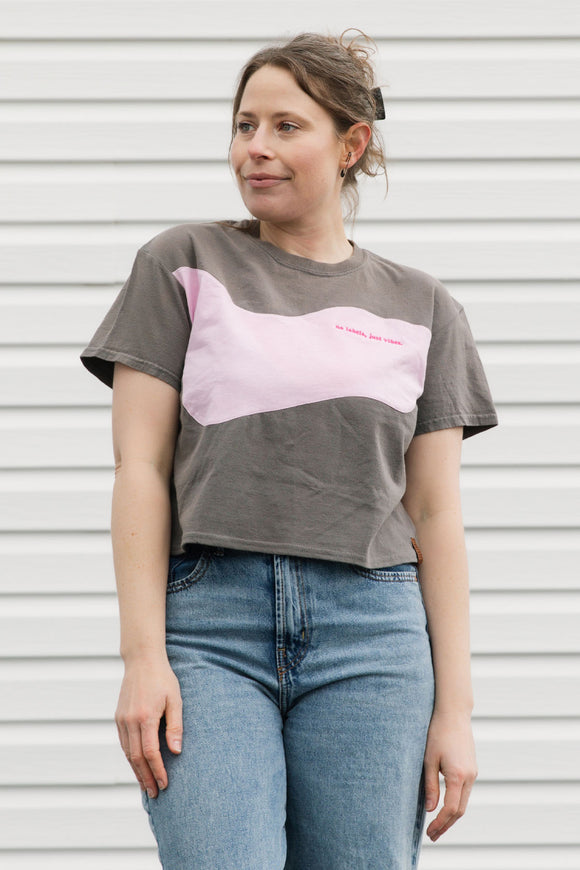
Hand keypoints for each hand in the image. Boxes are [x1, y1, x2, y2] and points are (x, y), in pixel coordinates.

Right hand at [115, 656, 182, 797]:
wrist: (142, 660)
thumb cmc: (163, 679)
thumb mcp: (175, 700)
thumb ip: (175, 726)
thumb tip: (176, 752)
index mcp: (145, 717)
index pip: (150, 753)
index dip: (157, 771)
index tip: (165, 784)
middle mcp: (130, 721)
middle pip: (136, 758)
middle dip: (146, 778)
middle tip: (155, 794)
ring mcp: (122, 719)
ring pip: (127, 753)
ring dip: (136, 771)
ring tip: (146, 785)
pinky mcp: (118, 717)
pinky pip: (123, 743)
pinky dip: (130, 758)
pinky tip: (137, 766)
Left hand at [423, 710, 476, 840]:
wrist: (454, 713)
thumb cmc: (438, 733)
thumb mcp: (429, 759)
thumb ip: (431, 785)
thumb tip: (431, 810)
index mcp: (458, 776)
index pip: (451, 809)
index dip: (440, 824)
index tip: (429, 833)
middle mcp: (469, 777)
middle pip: (460, 810)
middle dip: (446, 825)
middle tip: (432, 836)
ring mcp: (473, 772)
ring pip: (464, 802)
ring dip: (451, 816)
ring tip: (437, 825)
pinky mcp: (472, 768)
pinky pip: (465, 791)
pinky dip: (456, 803)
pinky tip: (445, 806)